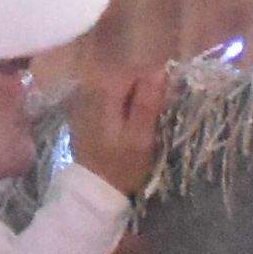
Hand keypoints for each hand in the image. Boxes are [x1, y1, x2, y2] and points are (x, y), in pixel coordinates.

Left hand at [68, 64, 166, 196]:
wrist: (93, 186)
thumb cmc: (121, 164)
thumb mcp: (140, 137)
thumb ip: (147, 103)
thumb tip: (159, 70)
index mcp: (103, 92)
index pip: (134, 67)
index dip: (154, 75)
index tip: (168, 91)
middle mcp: (89, 87)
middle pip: (125, 73)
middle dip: (145, 84)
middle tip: (159, 107)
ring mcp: (84, 97)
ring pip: (119, 83)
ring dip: (136, 93)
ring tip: (147, 114)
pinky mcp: (84, 107)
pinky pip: (110, 94)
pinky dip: (123, 101)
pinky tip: (131, 118)